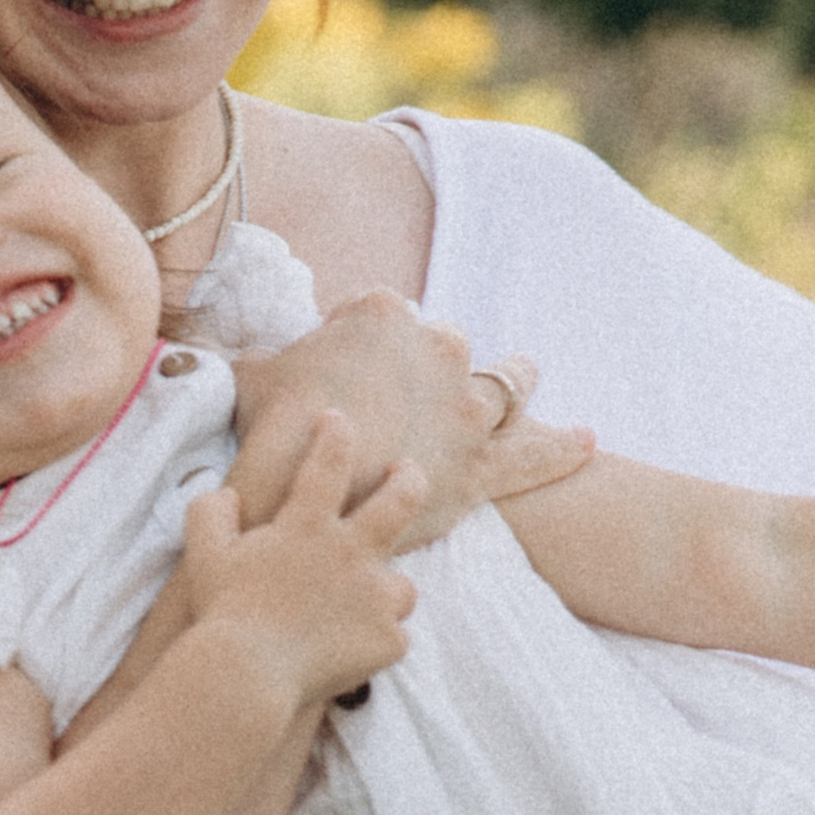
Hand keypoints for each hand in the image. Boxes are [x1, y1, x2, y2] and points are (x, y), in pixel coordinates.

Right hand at [181, 411, 423, 709]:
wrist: (248, 674)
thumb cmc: (222, 611)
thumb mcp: (203, 553)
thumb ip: (210, 513)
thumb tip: (225, 495)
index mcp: (309, 526)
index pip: (328, 462)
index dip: (334, 435)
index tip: (337, 420)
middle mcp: (353, 553)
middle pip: (400, 501)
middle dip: (408, 479)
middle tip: (406, 471)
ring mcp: (376, 598)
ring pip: (402, 585)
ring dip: (386, 590)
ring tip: (368, 602)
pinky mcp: (387, 641)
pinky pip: (391, 638)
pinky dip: (374, 643)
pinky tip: (348, 653)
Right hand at [232, 294, 593, 547]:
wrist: (297, 501)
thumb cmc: (267, 437)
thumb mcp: (249, 382)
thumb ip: (256, 360)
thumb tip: (228, 349)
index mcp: (380, 314)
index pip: (375, 312)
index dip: (359, 338)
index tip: (348, 361)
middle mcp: (436, 347)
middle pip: (447, 344)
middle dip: (440, 360)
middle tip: (430, 377)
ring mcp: (464, 406)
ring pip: (505, 386)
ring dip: (517, 379)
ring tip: (528, 371)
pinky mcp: (480, 464)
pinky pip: (531, 455)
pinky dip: (560, 449)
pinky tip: (586, 442)